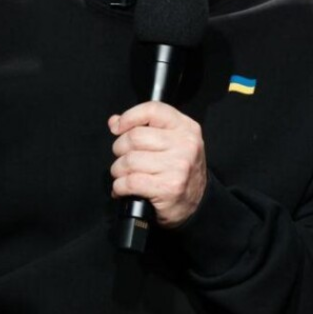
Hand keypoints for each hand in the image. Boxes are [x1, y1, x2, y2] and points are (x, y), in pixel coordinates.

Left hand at [109, 101, 206, 226]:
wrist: (198, 203)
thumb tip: (115, 121)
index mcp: (186, 127)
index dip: (129, 117)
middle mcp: (185, 144)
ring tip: (123, 175)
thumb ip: (144, 127)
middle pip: (135, 137)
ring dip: (118, 170)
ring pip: (129, 160)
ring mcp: (177, 166)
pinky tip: (123, 189)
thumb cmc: (180, 170)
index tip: (118, 128)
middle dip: (119, 149)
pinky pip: (130, 182)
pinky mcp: (168, 188)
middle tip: (123, 158)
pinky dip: (119, 187)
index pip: (152, 110)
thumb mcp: (170, 142)